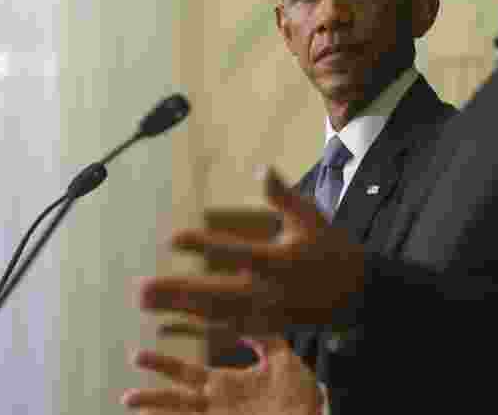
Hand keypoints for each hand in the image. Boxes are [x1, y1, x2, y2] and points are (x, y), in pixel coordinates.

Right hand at [121, 334, 323, 414]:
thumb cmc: (302, 397)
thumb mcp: (283, 359)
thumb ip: (264, 335)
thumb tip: (248, 309)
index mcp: (225, 386)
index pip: (186, 371)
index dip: (163, 362)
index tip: (139, 354)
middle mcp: (216, 405)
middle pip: (174, 394)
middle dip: (153, 388)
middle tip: (130, 372)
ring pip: (179, 414)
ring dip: (155, 409)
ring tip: (128, 401)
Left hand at [135, 167, 366, 333]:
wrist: (357, 294)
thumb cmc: (331, 247)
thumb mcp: (311, 216)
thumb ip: (283, 196)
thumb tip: (262, 169)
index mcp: (280, 261)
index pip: (235, 253)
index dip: (203, 246)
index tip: (172, 239)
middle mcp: (269, 291)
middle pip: (215, 294)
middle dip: (176, 292)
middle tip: (140, 288)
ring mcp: (266, 313)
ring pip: (215, 315)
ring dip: (177, 309)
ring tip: (144, 302)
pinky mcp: (265, 326)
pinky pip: (225, 328)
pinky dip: (195, 325)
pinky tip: (167, 321)